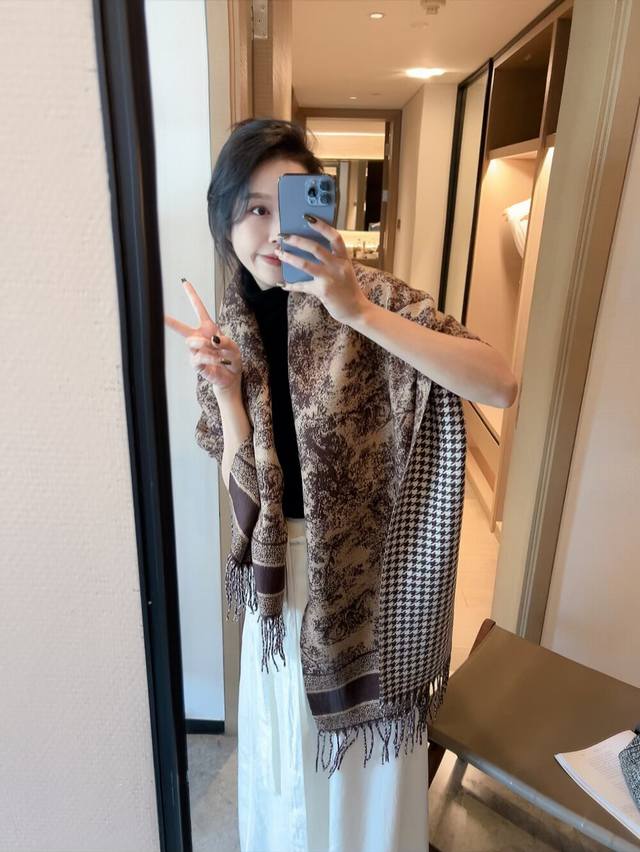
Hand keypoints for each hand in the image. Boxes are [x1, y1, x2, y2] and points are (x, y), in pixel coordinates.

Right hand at [164, 279, 242, 395]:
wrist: (231, 377)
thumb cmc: (231, 359)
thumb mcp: (233, 347)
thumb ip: (225, 341)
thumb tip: (212, 340)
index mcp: (208, 329)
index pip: (199, 309)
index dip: (192, 296)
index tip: (185, 282)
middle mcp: (199, 338)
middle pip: (181, 328)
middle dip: (171, 321)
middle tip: (161, 315)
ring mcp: (196, 351)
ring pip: (192, 342)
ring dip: (204, 344)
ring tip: (216, 349)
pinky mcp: (196, 364)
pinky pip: (198, 357)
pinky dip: (209, 357)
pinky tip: (218, 359)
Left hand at [274, 216, 368, 324]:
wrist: (356, 310)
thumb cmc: (348, 289)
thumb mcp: (344, 270)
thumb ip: (331, 260)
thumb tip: (308, 249)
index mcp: (344, 258)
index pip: (334, 236)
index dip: (321, 225)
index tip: (307, 217)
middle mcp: (338, 266)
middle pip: (315, 247)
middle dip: (296, 240)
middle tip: (284, 236)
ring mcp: (330, 278)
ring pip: (305, 264)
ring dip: (289, 257)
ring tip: (279, 253)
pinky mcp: (323, 291)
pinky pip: (302, 286)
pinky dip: (290, 285)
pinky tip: (282, 284)